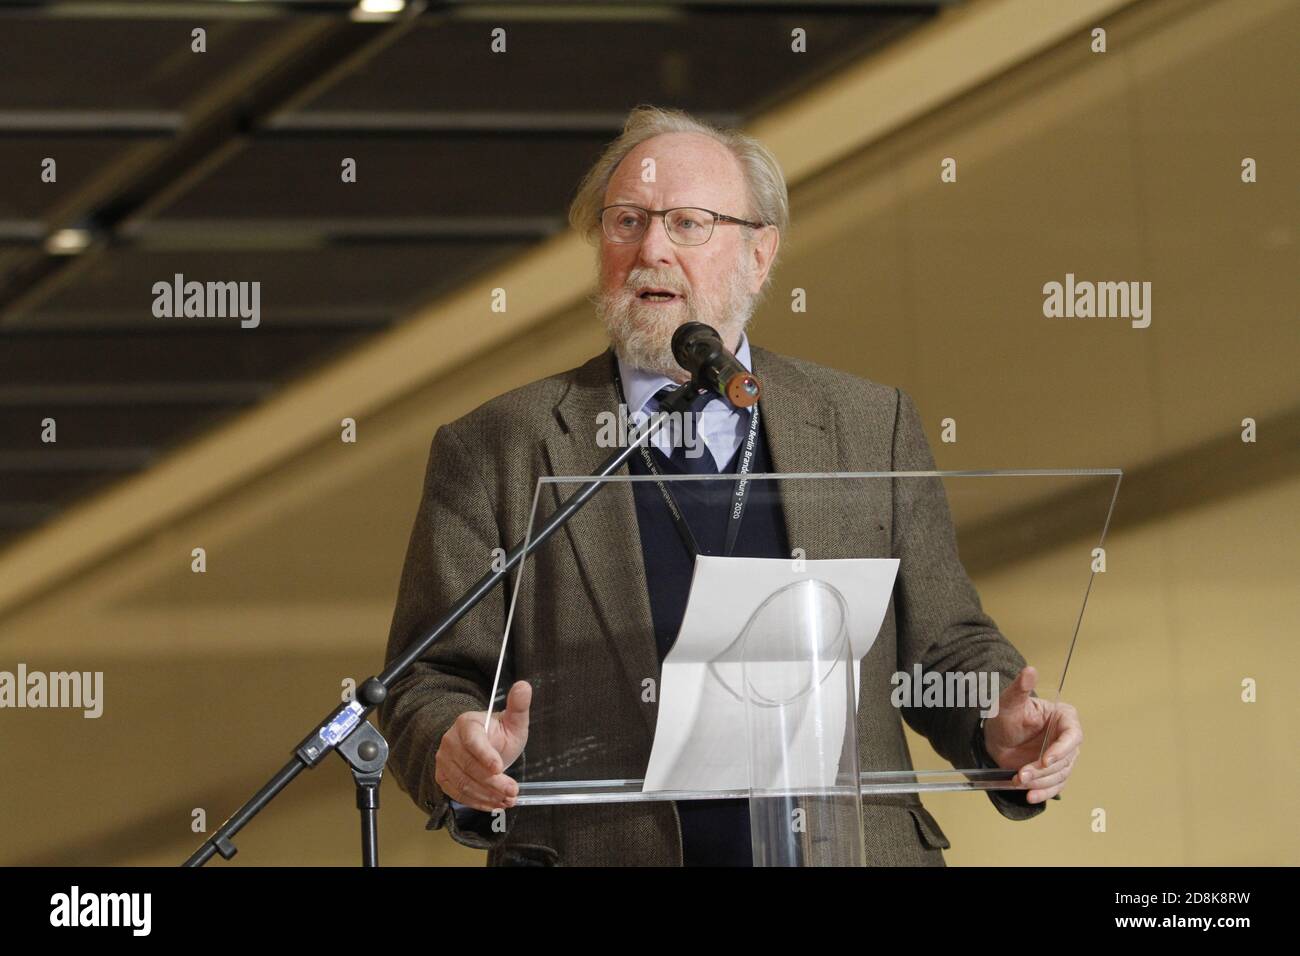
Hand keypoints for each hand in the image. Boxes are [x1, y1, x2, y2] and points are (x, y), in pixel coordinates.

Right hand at [434, 680, 530, 811]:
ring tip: (508, 800)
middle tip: (513, 792)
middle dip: (493, 783)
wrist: (484, 748)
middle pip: (469, 766)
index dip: (485, 755)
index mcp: (467, 723)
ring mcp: (444, 760)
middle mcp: (450, 740)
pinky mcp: (443, 777)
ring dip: (488, 795)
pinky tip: (495, 805)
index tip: (499, 768)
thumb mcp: (514, 722)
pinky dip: (477, 802)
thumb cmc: (499, 734)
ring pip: (464, 783)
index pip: (473, 740)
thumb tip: (524, 685)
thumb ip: (519, 706)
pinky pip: (458, 794)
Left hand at [982, 666, 1081, 803]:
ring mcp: (1062, 757)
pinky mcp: (1053, 772)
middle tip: (1022, 774)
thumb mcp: (1009, 702)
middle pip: (1065, 760)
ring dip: (1040, 782)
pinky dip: (1043, 793)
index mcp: (1064, 718)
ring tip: (1019, 781)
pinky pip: (1054, 786)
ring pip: (1059, 775)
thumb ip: (1020, 688)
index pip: (1072, 735)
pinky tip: (1030, 796)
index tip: (1045, 760)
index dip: (1061, 750)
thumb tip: (1030, 670)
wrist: (995, 736)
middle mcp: (1067, 738)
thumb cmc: (1005, 715)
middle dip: (1043, 770)